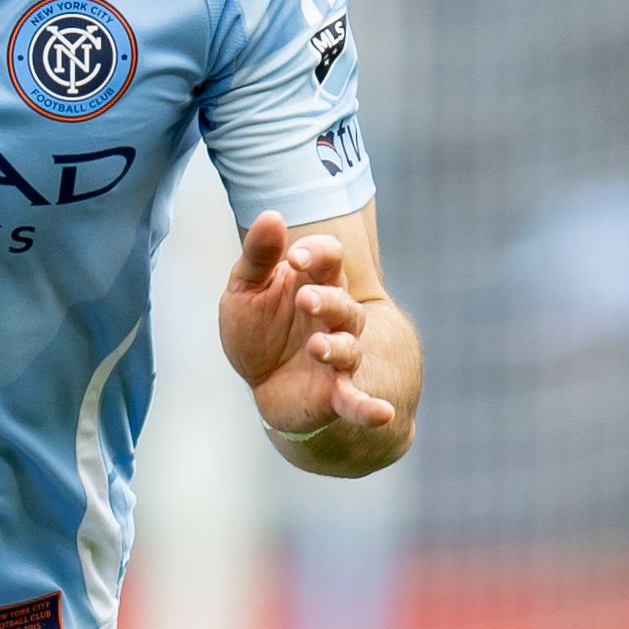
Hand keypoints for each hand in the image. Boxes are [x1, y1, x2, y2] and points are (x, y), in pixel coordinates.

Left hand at [218, 212, 398, 454]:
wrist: (261, 384)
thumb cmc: (258, 330)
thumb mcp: (246, 290)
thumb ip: (258, 256)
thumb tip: (271, 215)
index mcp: (314, 284)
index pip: (330, 259)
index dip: (318, 253)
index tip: (295, 256)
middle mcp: (333, 318)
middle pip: (343, 303)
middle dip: (328, 299)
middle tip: (306, 299)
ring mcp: (337, 355)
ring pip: (349, 346)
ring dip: (337, 346)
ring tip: (317, 346)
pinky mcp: (335, 393)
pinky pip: (357, 401)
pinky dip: (370, 408)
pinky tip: (383, 414)